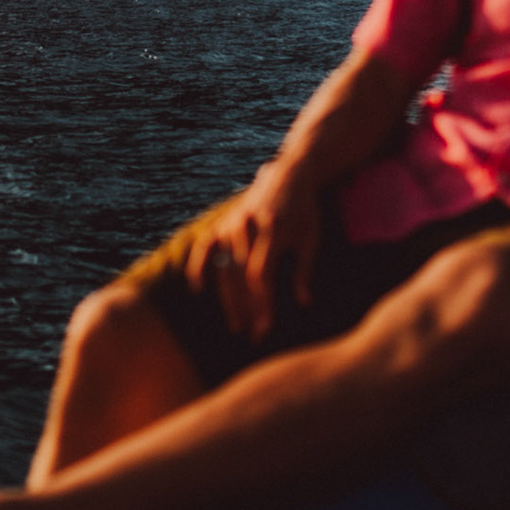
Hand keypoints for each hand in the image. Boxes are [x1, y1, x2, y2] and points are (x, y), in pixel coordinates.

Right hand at [180, 159, 321, 342]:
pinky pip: (204, 247)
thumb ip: (304, 271)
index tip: (265, 329)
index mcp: (271, 229)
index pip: (261, 276)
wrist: (289, 173)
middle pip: (239, 277)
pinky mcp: (222, 221)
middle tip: (252, 335)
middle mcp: (246, 226)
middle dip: (246, 309)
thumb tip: (303, 303)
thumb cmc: (305, 210)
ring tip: (236, 324)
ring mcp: (231, 223)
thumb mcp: (311, 240)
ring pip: (223, 267)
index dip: (261, 305)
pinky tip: (199, 289)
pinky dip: (198, 267)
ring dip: (228, 298)